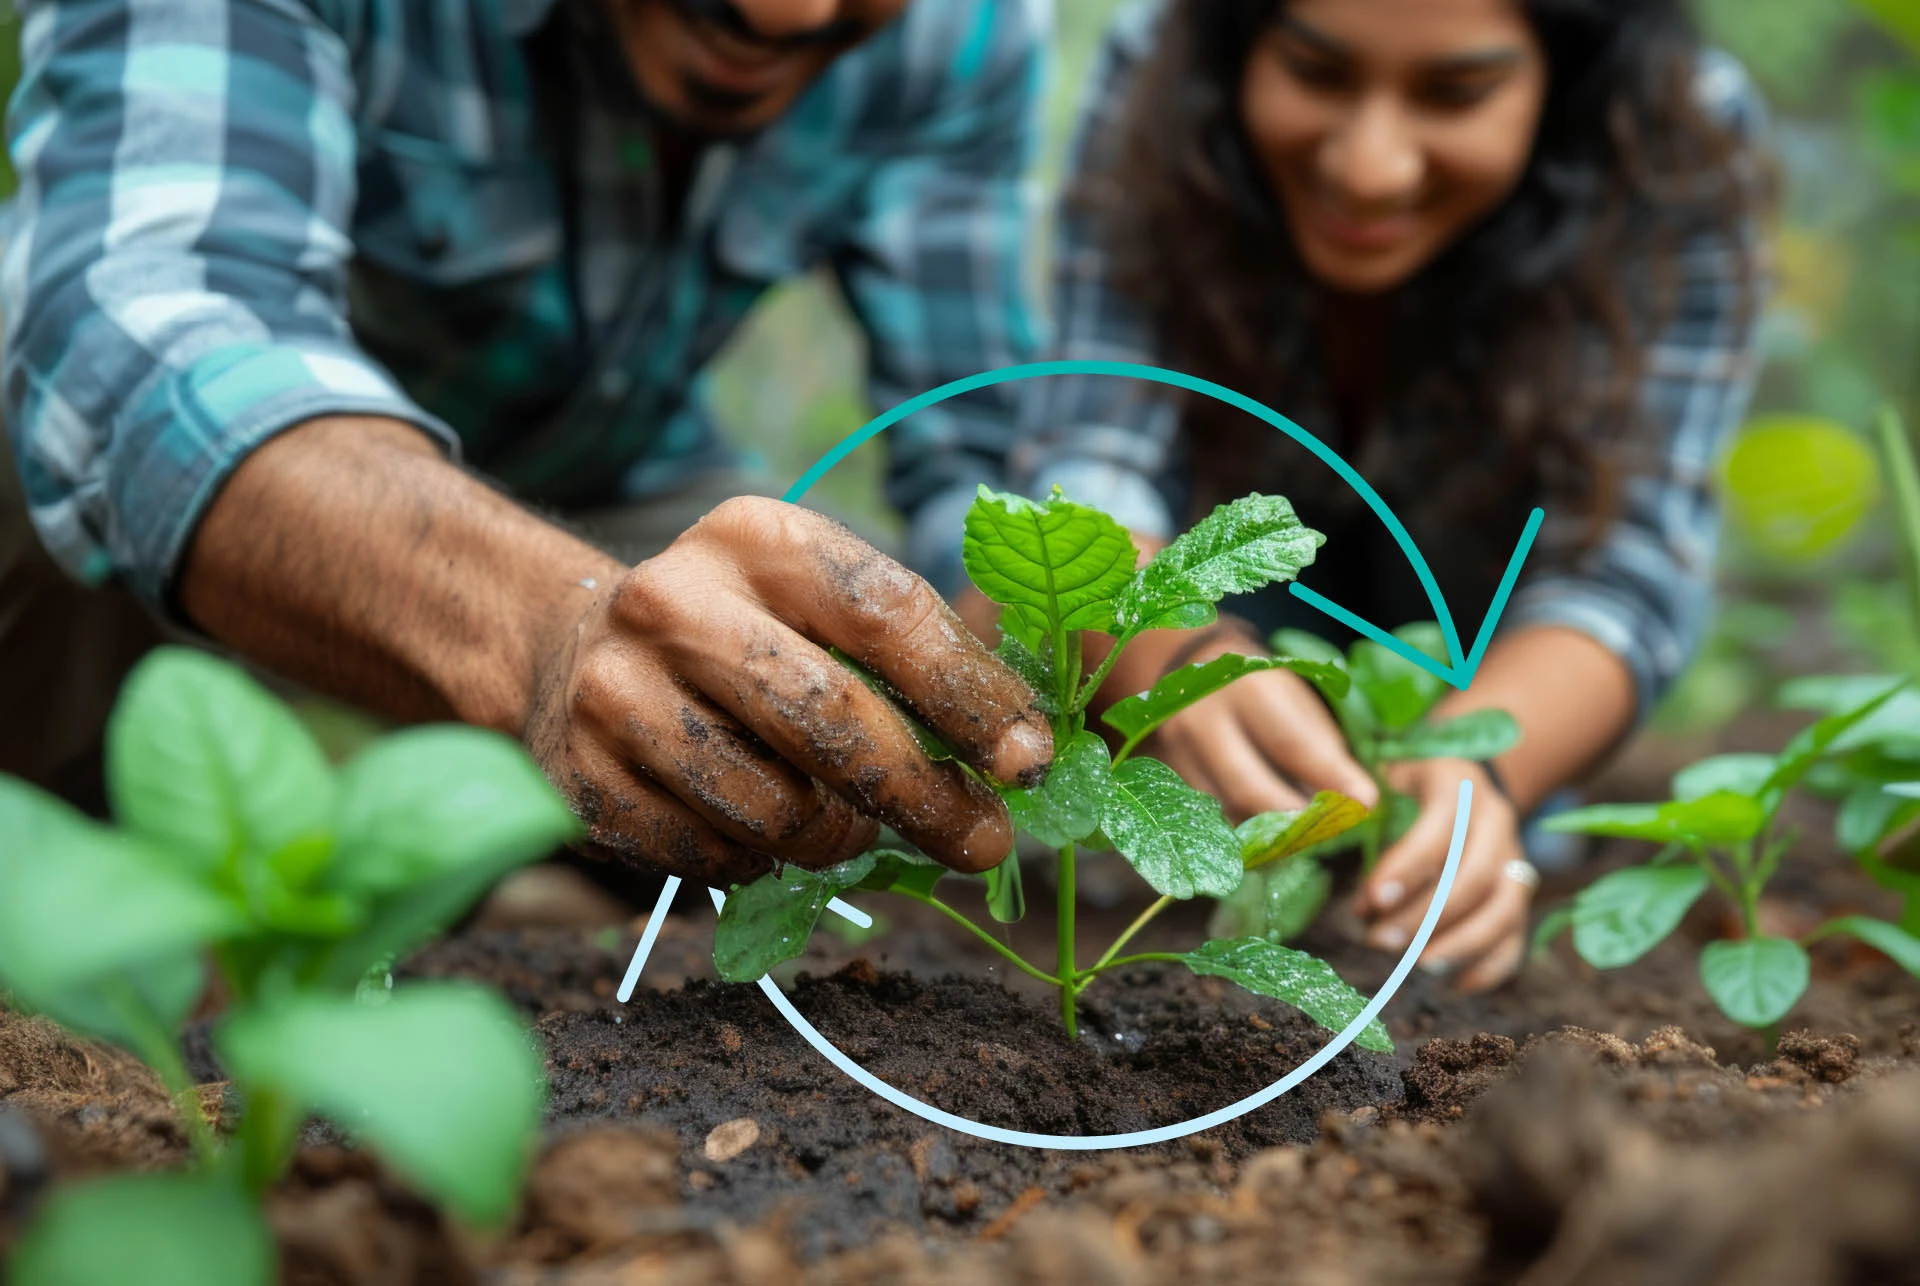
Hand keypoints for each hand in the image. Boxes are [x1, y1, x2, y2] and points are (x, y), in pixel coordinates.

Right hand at [524, 498, 1052, 884]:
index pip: (885, 612)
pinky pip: (713, 859)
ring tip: (845, 825)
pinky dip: (759, 862)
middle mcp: (674, 602)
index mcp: (757, 538)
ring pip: (775, 809)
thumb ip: (911, 653)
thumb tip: (1022, 753)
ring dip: (837, 839)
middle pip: (829, 720)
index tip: (1028, 759)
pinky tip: (754, 825)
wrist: (571, 654)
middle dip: (923, 796)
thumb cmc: (745, 635)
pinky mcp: (582, 779)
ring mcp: (616, 692)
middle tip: (984, 840)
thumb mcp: (817, 602)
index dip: (967, 694)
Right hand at [1098, 623, 1378, 822]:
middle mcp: (1202, 720)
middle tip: (1330, 833)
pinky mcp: (1164, 778)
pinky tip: (1268, 837)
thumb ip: (1323, 748)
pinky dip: (1242, 833)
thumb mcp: (1295, 700)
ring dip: (1270, 835)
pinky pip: (1207, 820)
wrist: (1189, 669)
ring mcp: (1176, 752)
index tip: (1365, 803)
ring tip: (1304, 837)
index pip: (1290, 743)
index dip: (1330, 778)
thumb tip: (1357, 801)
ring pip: (1226, 813)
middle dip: (1295, 822)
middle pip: (1249, 789)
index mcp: (1245, 688)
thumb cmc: (1258, 688)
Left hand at [1354, 758, 1530, 991]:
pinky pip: (1517, 935)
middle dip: (1427, 916)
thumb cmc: (1400, 787)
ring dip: (1462, 945)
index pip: (1440, 828)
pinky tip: (1454, 986)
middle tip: (1380, 941)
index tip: (1371, 902)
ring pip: (1506, 909)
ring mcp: (1515, 857)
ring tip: (1417, 966)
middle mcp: (1496, 820)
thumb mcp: (1379, 784)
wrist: (1456, 781)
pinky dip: (1490, 966)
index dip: (1408, 868)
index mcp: (1459, 785)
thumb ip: (1365, 828)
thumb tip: (1362, 906)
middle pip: (1476, 876)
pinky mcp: (1518, 892)